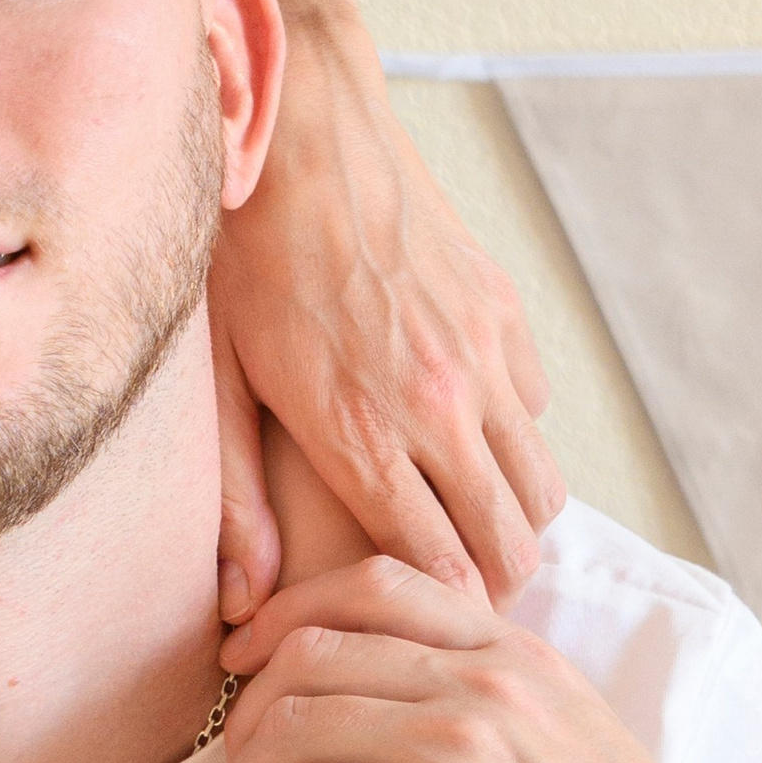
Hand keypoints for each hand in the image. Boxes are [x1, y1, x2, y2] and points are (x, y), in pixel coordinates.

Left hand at [212, 6, 561, 613]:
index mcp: (362, 433)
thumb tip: (239, 603)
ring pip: (541, 488)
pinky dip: (512, 437)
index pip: (438, 570)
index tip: (424, 631)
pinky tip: (461, 429)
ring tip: (466, 524)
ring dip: (511, 517)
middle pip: (508, 544)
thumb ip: (237, 497)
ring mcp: (483, 357)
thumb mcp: (220, 379)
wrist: (304, 131)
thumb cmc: (245, 253)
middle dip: (488, 583)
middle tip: (453, 594)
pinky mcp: (505, 313)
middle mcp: (439, 404)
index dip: (438, 613)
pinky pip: (535, 411)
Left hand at [216, 561, 761, 762]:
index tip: (246, 659)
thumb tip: (406, 683)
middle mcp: (488, 674)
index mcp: (516, 649)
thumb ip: (495, 699)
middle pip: (315, 651)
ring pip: (298, 727)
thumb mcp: (568, 741)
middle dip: (252, 710)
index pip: (373, 582)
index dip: (289, 613)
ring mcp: (468, 737)